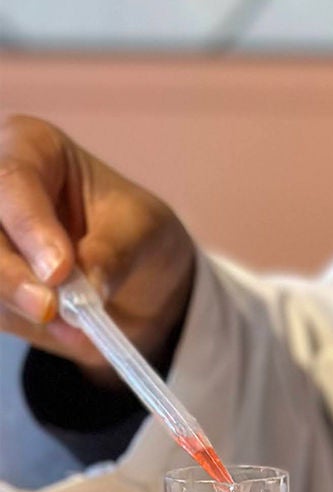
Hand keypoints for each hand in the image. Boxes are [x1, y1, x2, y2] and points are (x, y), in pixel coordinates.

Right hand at [0, 114, 194, 378]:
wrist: (137, 283)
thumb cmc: (138, 235)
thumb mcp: (144, 233)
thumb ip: (112, 253)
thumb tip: (84, 287)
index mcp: (31, 146)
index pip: (13, 179)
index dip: (29, 227)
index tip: (58, 272)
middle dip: (10, 274)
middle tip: (51, 309)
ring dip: (16, 302)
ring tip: (74, 325)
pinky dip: (20, 321)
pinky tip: (60, 330)